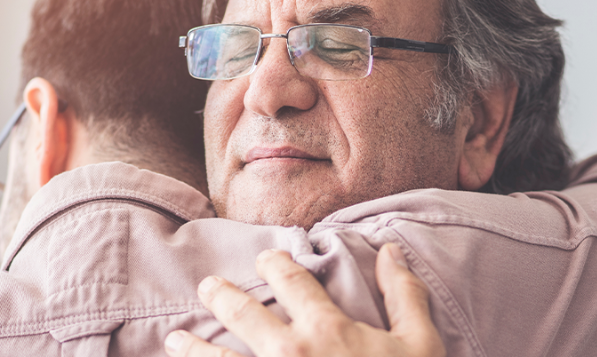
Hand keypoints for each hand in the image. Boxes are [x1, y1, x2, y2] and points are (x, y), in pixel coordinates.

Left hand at [164, 243, 444, 356]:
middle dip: (221, 295)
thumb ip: (404, 295)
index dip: (276, 264)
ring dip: (192, 347)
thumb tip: (390, 250)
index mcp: (326, 329)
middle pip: (241, 312)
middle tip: (208, 287)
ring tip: (176, 339)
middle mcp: (288, 354)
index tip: (267, 259)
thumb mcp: (420, 345)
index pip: (290, 280)